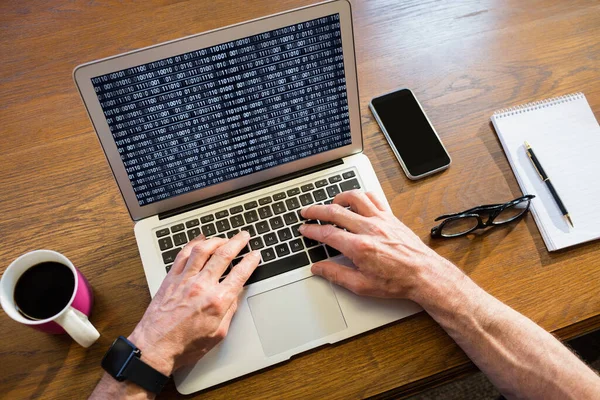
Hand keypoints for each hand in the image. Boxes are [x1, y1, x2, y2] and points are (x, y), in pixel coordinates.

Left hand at [127, 232, 259, 375]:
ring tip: (224, 238)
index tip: (255, 255)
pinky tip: (199, 239)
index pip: (239, 273)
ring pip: (203, 249)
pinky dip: (193, 243)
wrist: (155, 347)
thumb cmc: (185, 345)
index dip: (250, 261)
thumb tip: (234, 296)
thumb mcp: (218, 333)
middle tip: (244, 236)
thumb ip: (229, 311)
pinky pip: (183, 254)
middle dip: (237, 242)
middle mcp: (201, 286)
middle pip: (223, 254)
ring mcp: (185, 280)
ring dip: (216, 240)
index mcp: (217, 301)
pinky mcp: (171, 279)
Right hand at [299, 191, 458, 301]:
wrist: (423, 275)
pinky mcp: (390, 217)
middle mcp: (369, 229)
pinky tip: (356, 201)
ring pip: (354, 198)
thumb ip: (336, 275)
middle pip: (335, 212)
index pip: (327, 233)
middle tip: (307, 212)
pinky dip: (361, 196)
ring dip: (338, 198)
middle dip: (316, 210)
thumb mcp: (361, 286)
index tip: (304, 229)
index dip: (312, 230)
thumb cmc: (397, 282)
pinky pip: (373, 198)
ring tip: (331, 203)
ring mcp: (381, 220)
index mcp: (359, 247)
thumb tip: (318, 268)